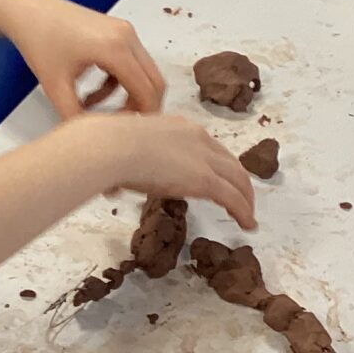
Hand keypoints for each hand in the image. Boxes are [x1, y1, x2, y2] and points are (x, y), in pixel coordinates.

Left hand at [0, 0, 164, 119]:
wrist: (27, 11)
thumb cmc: (38, 42)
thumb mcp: (55, 87)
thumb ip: (75, 118)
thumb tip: (92, 139)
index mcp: (115, 48)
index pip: (147, 91)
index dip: (143, 117)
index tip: (128, 134)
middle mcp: (127, 36)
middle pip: (154, 81)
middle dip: (140, 107)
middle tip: (118, 126)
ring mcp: (125, 31)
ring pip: (143, 73)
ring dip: (126, 95)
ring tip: (93, 107)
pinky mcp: (118, 31)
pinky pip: (130, 64)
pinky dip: (118, 82)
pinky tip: (92, 91)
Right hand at [77, 113, 256, 230]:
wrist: (110, 147)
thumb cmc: (105, 147)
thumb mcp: (124, 149)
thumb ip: (129, 162)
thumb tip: (113, 184)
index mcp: (178, 127)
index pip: (207, 147)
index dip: (217, 164)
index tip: (218, 178)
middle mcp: (197, 138)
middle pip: (229, 161)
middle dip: (238, 181)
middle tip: (242, 198)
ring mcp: (203, 158)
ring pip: (238, 179)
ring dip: (246, 198)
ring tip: (248, 215)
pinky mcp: (205, 179)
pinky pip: (233, 198)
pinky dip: (243, 211)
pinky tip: (247, 224)